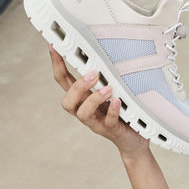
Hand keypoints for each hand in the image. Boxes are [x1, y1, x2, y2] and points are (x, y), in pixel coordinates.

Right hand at [50, 45, 149, 159]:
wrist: (134, 140)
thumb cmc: (122, 113)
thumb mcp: (112, 92)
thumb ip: (105, 77)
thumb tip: (105, 52)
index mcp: (83, 99)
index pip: (64, 82)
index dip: (57, 65)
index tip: (54, 47)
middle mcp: (86, 111)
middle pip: (67, 102)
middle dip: (76, 87)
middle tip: (92, 73)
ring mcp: (97, 122)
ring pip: (83, 114)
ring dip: (93, 99)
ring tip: (108, 88)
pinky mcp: (112, 131)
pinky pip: (108, 122)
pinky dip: (112, 111)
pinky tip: (117, 101)